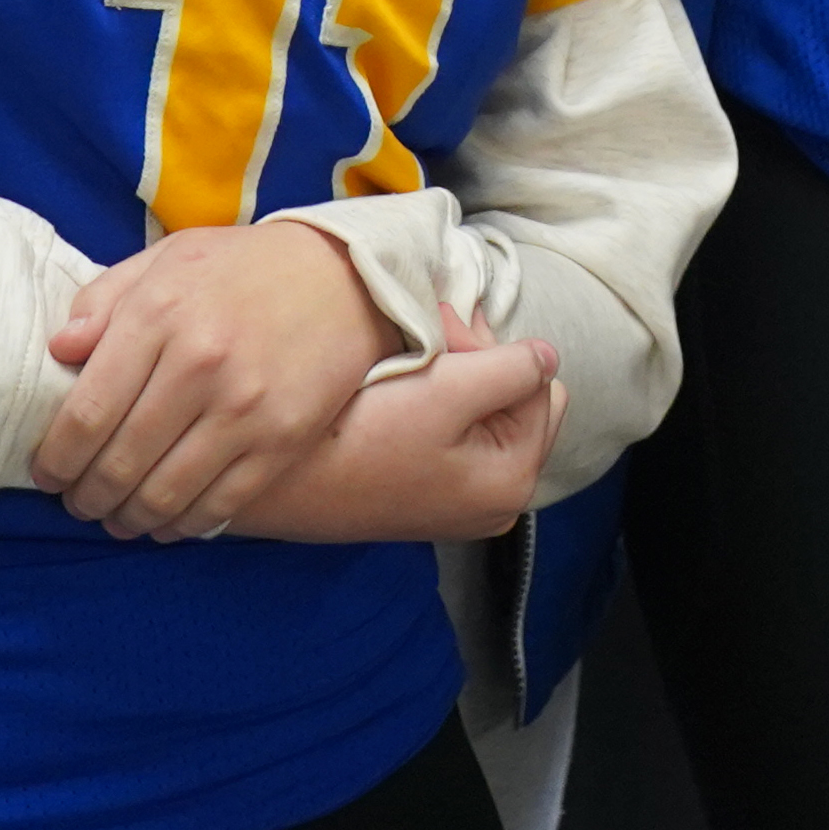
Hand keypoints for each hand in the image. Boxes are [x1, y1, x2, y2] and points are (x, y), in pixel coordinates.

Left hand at [32, 219, 392, 540]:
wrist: (346, 275)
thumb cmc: (243, 267)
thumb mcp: (168, 259)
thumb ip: (105, 299)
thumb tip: (58, 351)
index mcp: (160, 315)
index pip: (86, 413)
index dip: (56, 458)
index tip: (46, 473)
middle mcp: (199, 365)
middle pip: (119, 462)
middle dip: (86, 495)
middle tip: (77, 501)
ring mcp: (245, 409)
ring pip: (164, 494)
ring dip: (127, 518)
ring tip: (116, 517)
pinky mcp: (283, 441)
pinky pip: (218, 505)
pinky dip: (181, 525)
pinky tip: (164, 521)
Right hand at [233, 309, 562, 544]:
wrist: (282, 483)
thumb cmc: (364, 438)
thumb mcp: (446, 392)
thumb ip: (512, 370)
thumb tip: (547, 355)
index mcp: (513, 480)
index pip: (538, 385)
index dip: (492, 348)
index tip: (439, 329)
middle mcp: (498, 500)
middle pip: (519, 400)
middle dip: (481, 359)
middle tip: (429, 333)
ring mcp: (463, 500)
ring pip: (487, 410)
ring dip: (457, 374)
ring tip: (413, 354)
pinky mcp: (430, 493)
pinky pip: (458, 432)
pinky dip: (437, 401)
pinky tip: (403, 386)